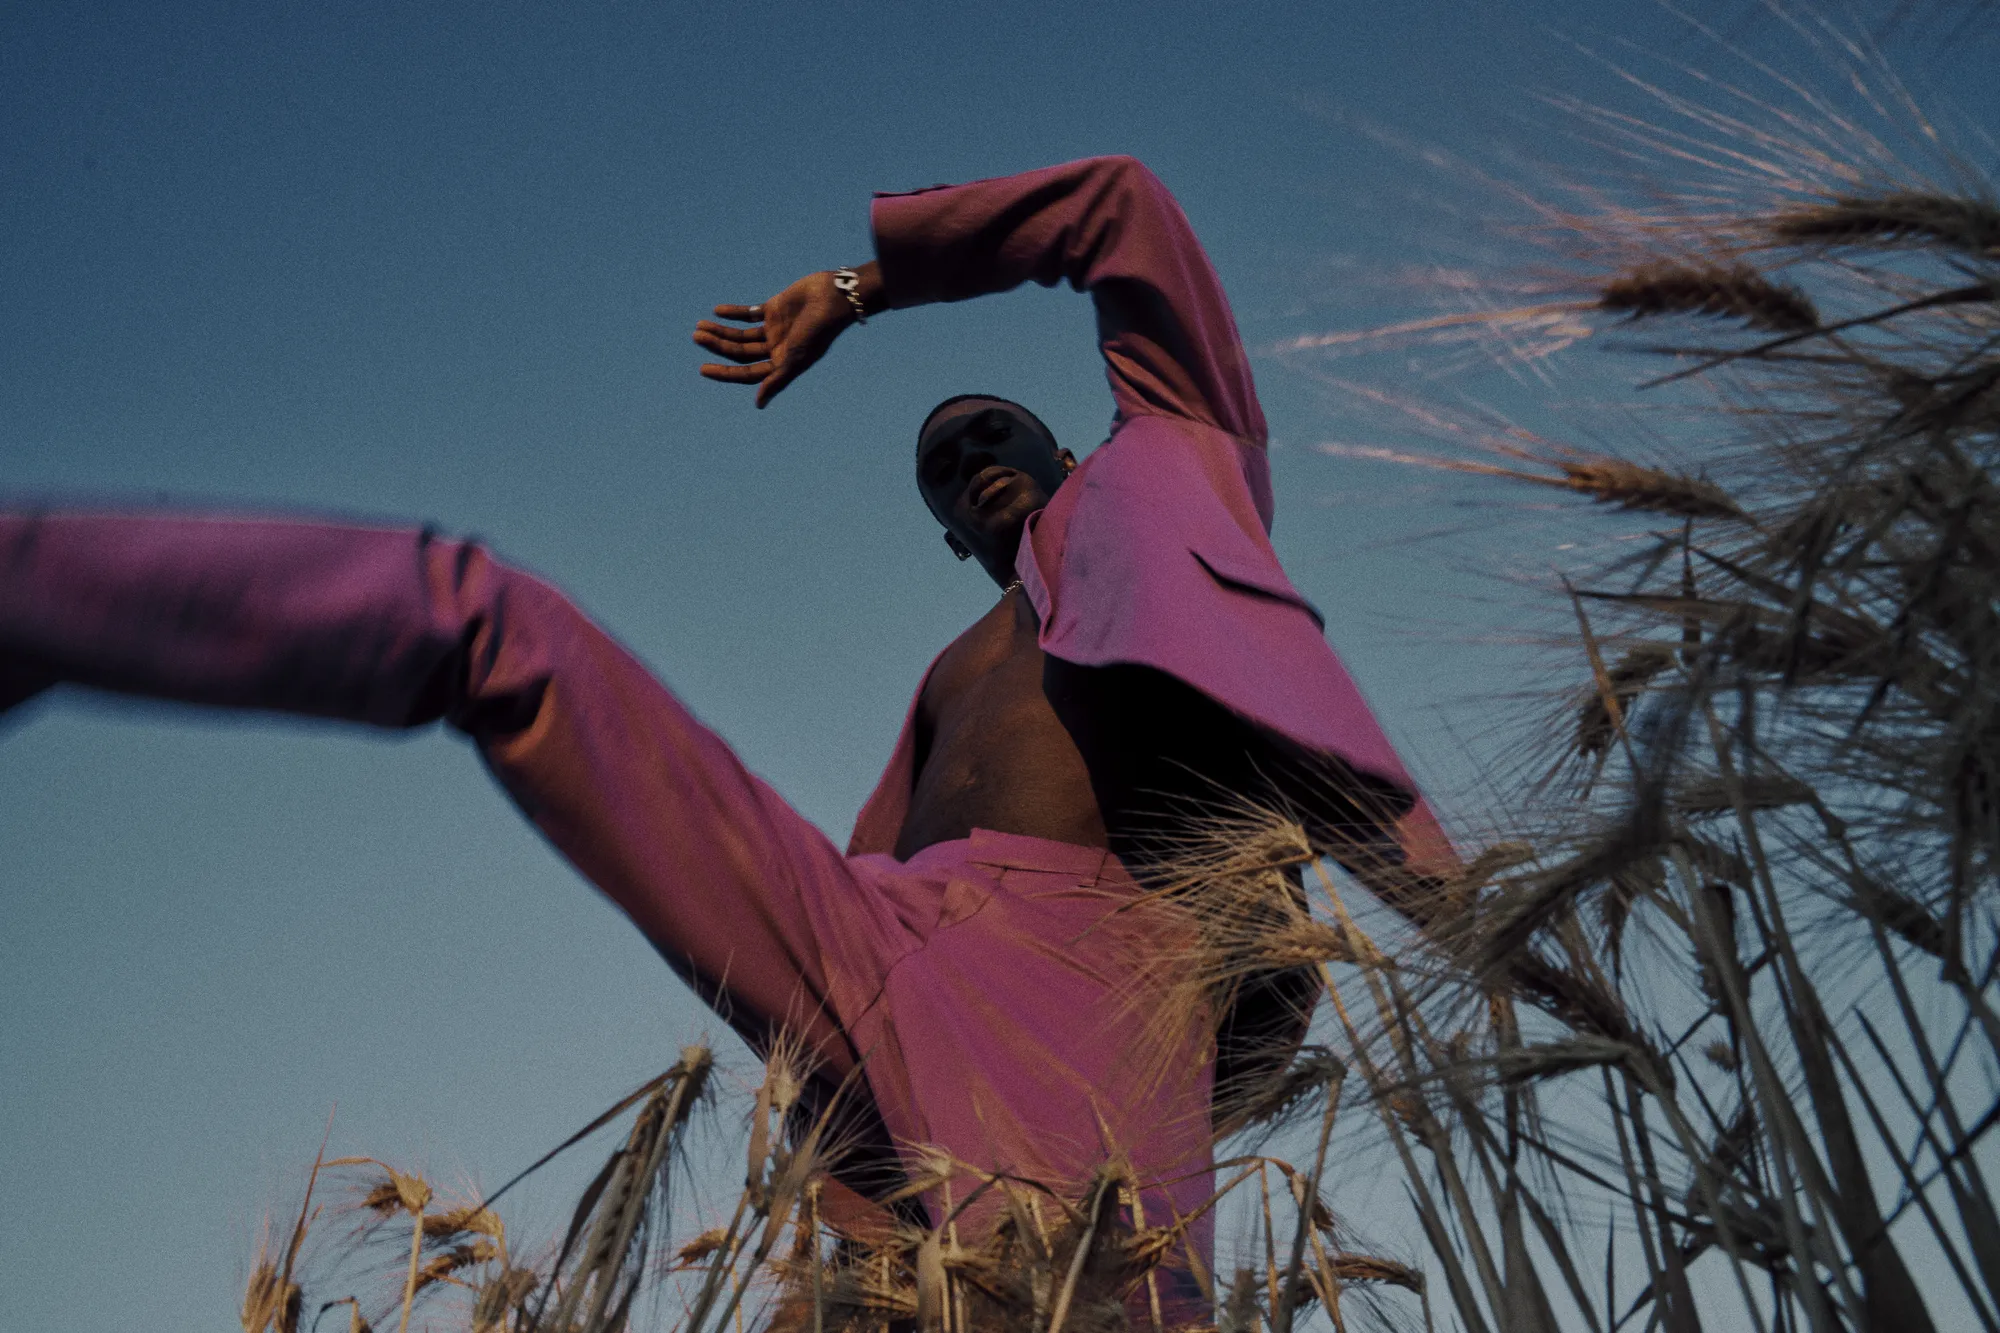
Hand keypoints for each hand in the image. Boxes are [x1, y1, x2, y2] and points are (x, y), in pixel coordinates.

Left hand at [694, 266, 868, 407]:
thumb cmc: (819, 331)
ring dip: (721, 330)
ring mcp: (774, 329)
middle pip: (740, 352)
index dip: (725, 374)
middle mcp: (776, 349)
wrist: (834, 298)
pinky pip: (749, 313)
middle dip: (718, 346)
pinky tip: (717, 311)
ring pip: (741, 334)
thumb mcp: (797, 358)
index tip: (703, 369)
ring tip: (699, 327)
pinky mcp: (774, 309)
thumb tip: (758, 404)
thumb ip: (777, 381)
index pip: (748, 373)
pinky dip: (733, 313)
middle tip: (696, 337)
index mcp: (781, 364)